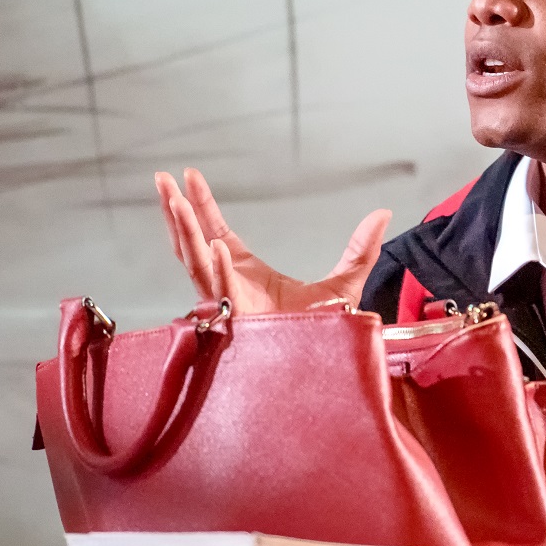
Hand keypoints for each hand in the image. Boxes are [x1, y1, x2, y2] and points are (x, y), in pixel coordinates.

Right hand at [155, 167, 389, 314]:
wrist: (323, 370)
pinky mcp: (237, 321)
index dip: (202, 204)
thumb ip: (360, 248)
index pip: (215, 230)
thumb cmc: (323, 335)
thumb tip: (384, 213)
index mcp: (245, 273)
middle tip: (161, 178)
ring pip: (197, 263)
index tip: (190, 175)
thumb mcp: (345, 282)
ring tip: (173, 199)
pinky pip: (223, 291)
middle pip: (192, 243)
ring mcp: (228, 304)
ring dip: (184, 230)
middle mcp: (228, 286)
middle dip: (176, 211)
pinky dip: (218, 269)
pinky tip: (214, 243)